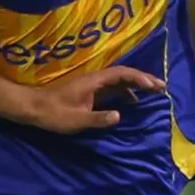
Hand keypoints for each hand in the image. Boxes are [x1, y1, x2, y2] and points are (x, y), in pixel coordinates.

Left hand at [14, 65, 165, 133]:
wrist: (33, 108)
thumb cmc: (54, 114)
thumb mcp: (77, 120)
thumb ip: (98, 118)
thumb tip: (120, 115)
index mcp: (94, 82)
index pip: (122, 74)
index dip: (139, 78)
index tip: (154, 86)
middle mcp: (95, 80)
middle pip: (123, 75)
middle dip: (143, 80)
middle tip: (161, 87)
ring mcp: (91, 86)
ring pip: (118, 81)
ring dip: (135, 85)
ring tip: (152, 94)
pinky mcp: (88, 93)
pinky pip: (112, 89)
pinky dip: (125, 92)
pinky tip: (131, 102)